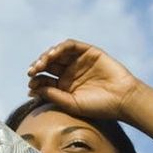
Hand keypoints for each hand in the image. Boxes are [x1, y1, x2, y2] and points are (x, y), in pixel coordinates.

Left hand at [26, 39, 142, 120]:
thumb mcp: (72, 104)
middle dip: (38, 67)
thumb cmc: (99, 107)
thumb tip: (33, 88)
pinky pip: (70, 46)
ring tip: (40, 64)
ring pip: (57, 54)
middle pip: (48, 65)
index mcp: (65, 86)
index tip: (30, 87)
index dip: (36, 81)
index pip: (45, 80)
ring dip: (46, 56)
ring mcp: (79, 61)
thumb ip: (53, 95)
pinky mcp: (88, 52)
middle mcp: (70, 72)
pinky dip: (60, 48)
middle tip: (31, 72)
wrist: (122, 99)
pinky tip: (53, 54)